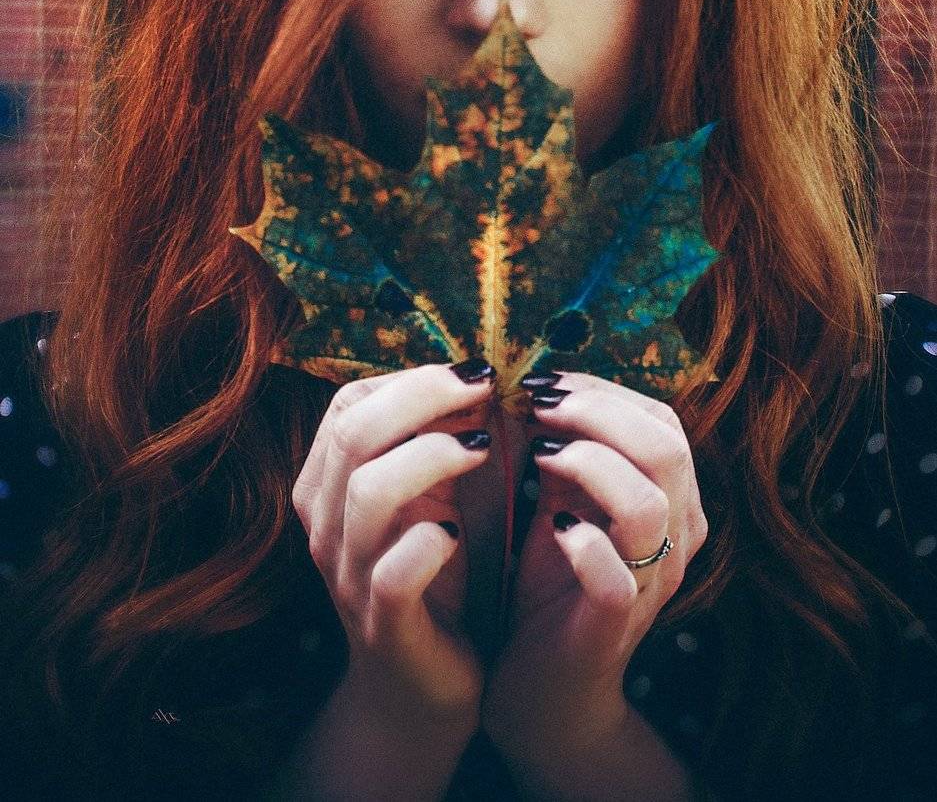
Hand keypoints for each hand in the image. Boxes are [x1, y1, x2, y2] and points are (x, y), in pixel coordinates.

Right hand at [292, 358, 496, 726]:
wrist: (421, 688)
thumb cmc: (431, 572)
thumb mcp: (427, 495)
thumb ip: (435, 438)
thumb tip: (477, 373)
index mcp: (327, 486)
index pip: (348, 404)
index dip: (410, 378)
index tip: (471, 374)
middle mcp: (325, 526)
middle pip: (353, 433)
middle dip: (424, 395)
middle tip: (485, 387)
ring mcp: (349, 577)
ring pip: (368, 492)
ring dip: (431, 456)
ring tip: (482, 449)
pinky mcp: (384, 626)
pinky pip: (394, 573)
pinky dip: (428, 544)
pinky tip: (458, 532)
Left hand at [481, 371, 708, 754]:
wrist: (544, 689)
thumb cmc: (552, 582)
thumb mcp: (562, 499)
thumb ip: (566, 447)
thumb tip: (539, 384)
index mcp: (674, 501)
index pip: (662, 420)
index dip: (604, 391)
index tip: (544, 382)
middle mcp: (678, 538)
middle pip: (666, 448)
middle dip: (596, 410)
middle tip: (537, 402)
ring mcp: (651, 583)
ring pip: (648, 502)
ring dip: (589, 461)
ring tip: (539, 452)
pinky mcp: (614, 626)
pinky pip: (615, 576)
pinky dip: (582, 541)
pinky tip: (551, 523)